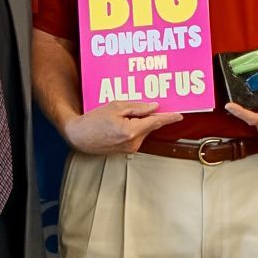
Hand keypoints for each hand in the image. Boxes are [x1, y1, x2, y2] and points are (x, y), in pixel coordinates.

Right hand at [63, 100, 181, 154]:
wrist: (78, 137)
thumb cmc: (93, 121)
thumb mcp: (115, 106)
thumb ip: (137, 107)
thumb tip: (154, 107)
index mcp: (131, 130)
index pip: (156, 122)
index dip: (169, 117)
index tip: (179, 115)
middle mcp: (133, 142)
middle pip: (149, 125)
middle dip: (147, 115)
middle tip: (137, 106)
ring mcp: (130, 148)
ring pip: (143, 131)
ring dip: (138, 121)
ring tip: (121, 115)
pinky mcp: (127, 151)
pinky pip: (136, 136)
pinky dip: (133, 128)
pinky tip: (121, 122)